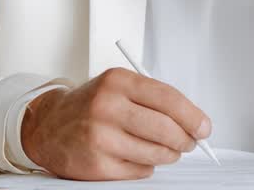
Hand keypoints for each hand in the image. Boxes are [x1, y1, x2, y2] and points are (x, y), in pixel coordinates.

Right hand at [20, 68, 210, 179]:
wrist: (48, 126)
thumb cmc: (91, 105)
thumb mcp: (118, 87)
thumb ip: (153, 98)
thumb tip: (193, 121)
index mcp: (117, 82)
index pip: (168, 99)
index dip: (193, 116)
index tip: (204, 127)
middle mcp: (107, 107)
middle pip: (166, 129)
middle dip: (186, 140)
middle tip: (190, 142)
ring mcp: (101, 137)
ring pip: (156, 153)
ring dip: (168, 155)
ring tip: (165, 150)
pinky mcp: (97, 164)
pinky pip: (140, 171)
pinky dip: (146, 166)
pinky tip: (137, 156)